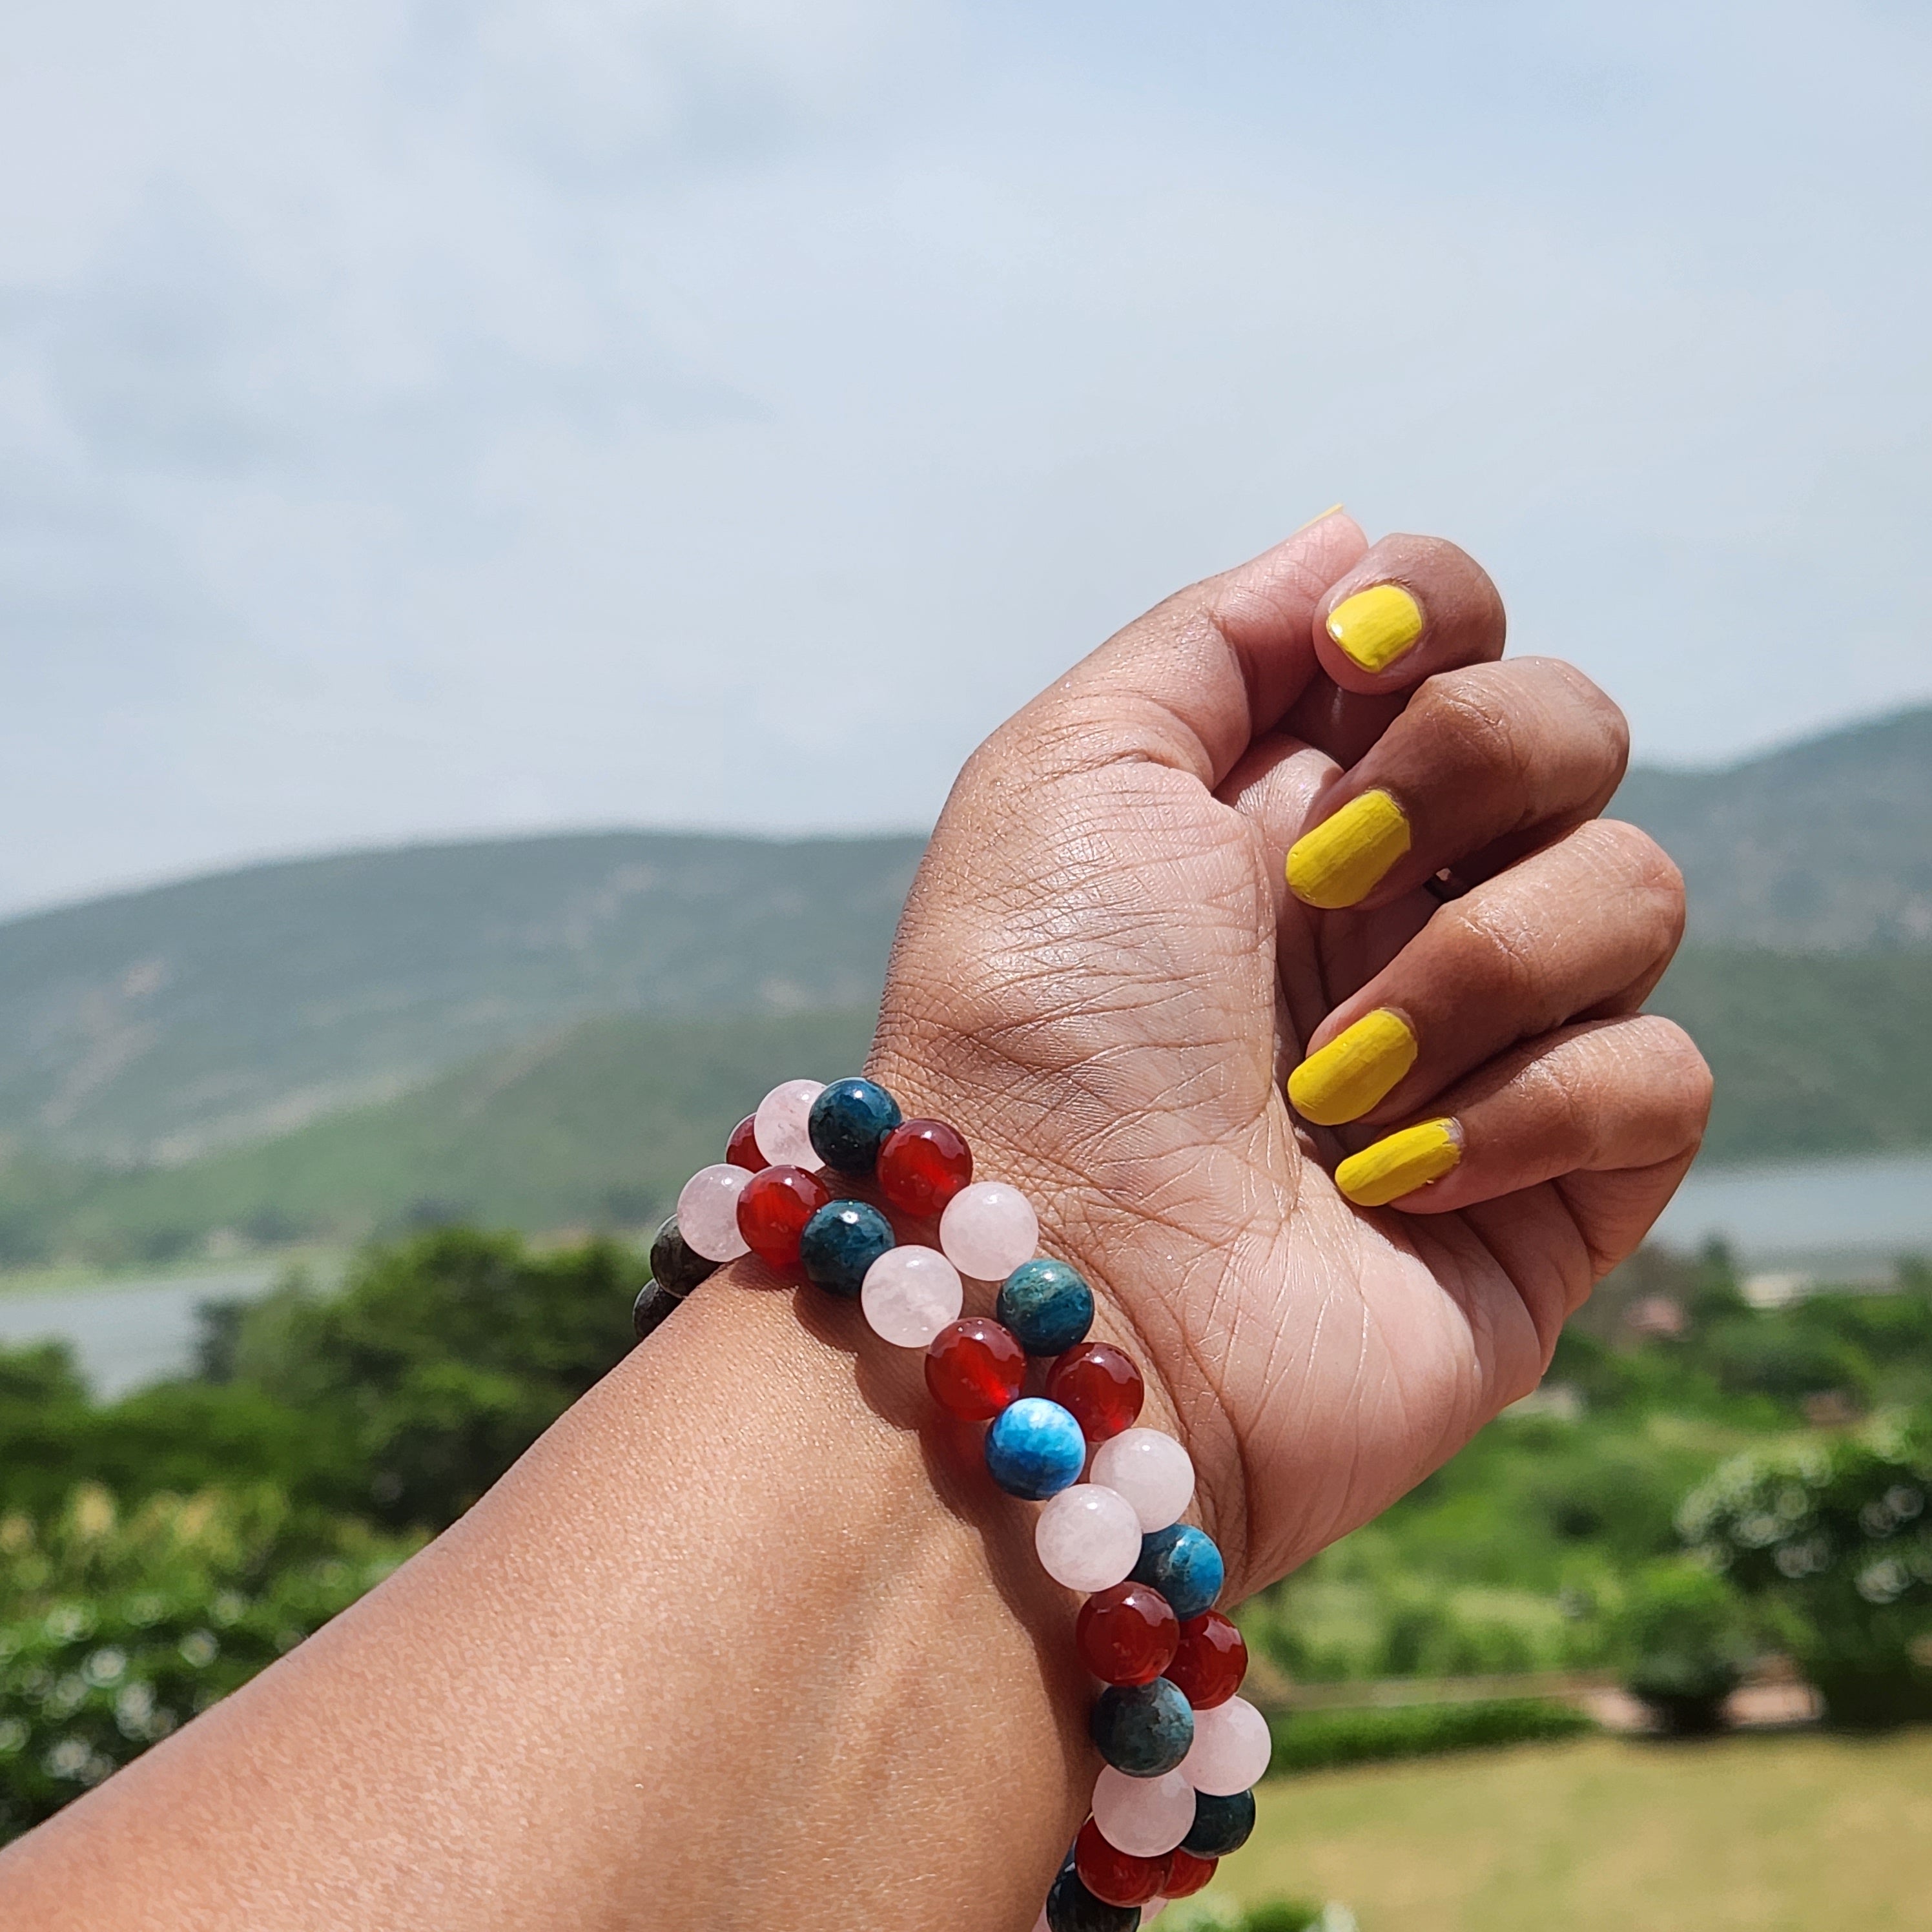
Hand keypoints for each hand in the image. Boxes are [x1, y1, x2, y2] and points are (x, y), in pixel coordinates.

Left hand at [873, 513, 1710, 1596]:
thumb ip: (1214, 637)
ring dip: (1470, 975)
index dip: (1440, 613)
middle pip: (1574, 726)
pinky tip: (1381, 1189)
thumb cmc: (1030, 1032)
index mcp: (1290, 797)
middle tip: (1319, 884)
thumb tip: (1355, 543)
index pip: (1457, 628)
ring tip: (1323, 1092)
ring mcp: (1488, 1042)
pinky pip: (1658, 1075)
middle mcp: (1402, 900)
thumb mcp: (1067, 775)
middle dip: (1466, 771)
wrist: (1054, 1296)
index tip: (1356, 661)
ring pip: (1634, 890)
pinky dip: (1520, 1119)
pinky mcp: (1560, 1186)